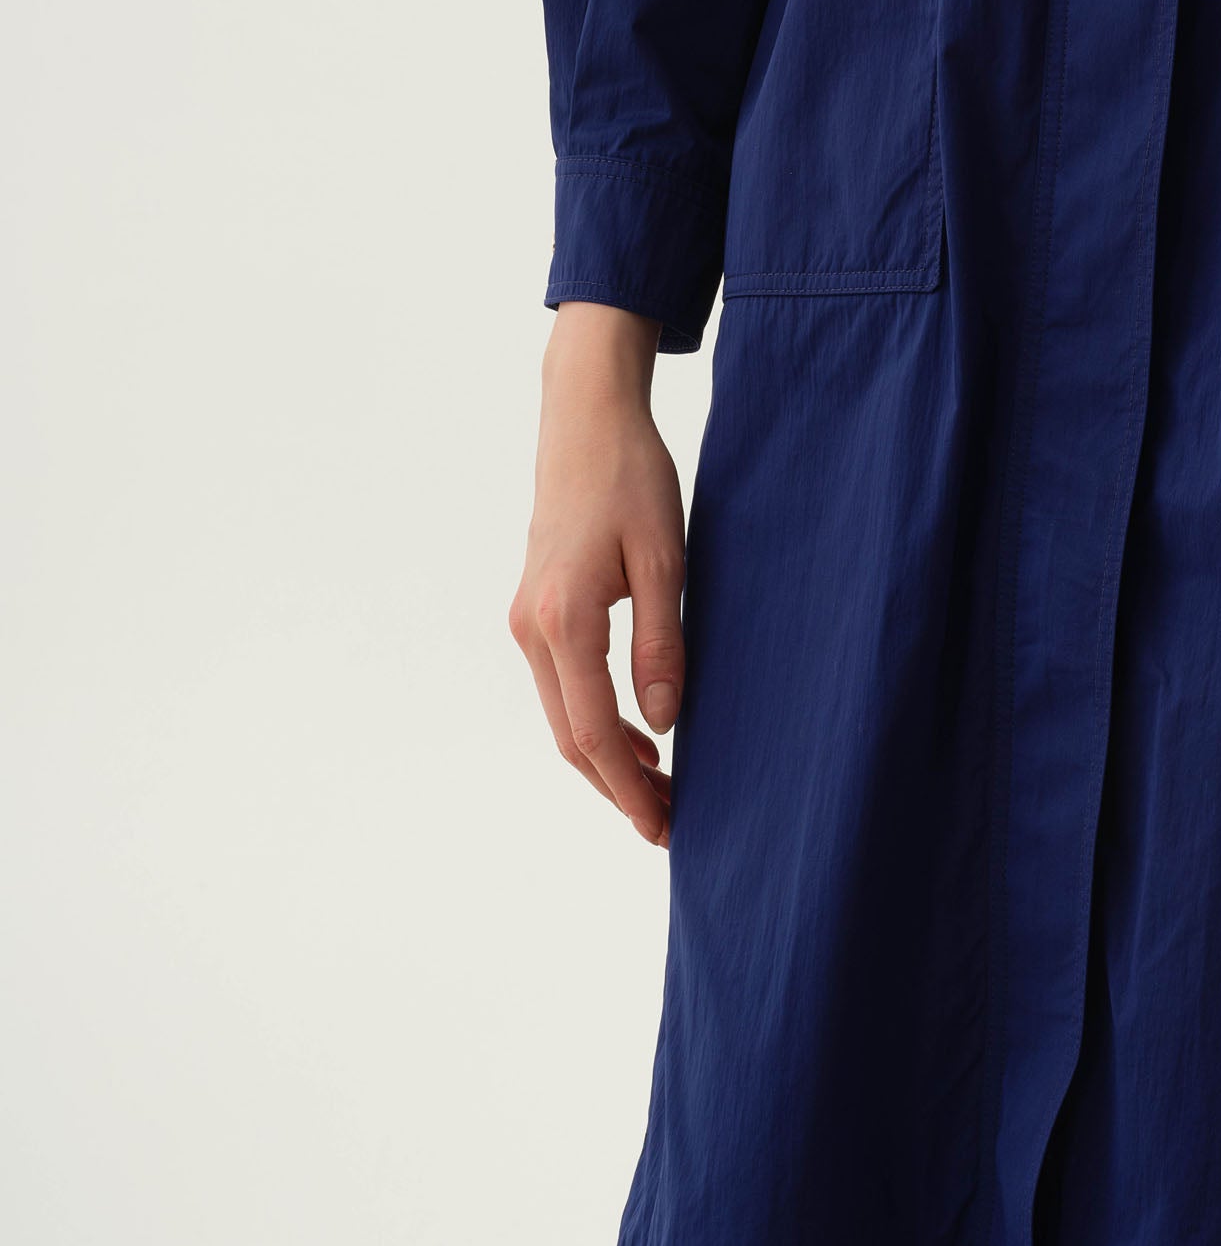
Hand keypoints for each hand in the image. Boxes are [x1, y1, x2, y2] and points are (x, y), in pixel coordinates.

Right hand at [508, 302, 685, 845]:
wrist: (585, 418)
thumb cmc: (632, 478)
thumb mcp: (665, 558)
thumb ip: (663, 642)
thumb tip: (664, 723)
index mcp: (564, 619)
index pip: (592, 733)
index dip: (628, 789)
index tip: (663, 826)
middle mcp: (532, 627)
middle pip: (570, 736)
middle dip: (617, 788)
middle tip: (668, 826)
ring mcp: (527, 619)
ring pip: (563, 715)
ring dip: (606, 758)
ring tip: (661, 790)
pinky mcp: (535, 608)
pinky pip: (562, 684)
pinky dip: (595, 720)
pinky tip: (639, 734)